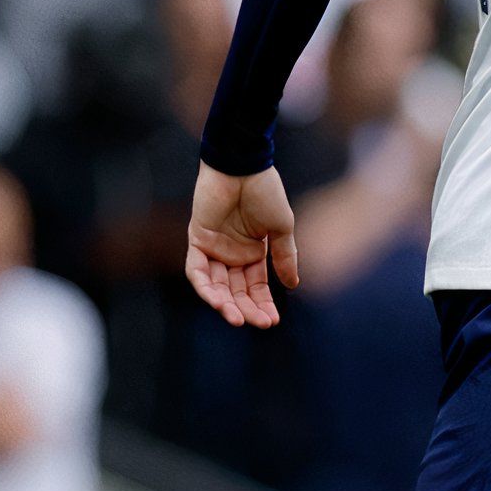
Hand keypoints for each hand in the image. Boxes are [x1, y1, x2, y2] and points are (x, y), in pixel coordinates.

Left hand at [186, 163, 298, 327]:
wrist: (243, 167)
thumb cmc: (265, 192)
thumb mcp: (281, 228)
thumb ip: (285, 256)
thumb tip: (294, 284)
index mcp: (254, 252)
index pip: (256, 286)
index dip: (263, 304)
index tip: (272, 321)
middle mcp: (233, 254)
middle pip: (236, 290)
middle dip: (246, 308)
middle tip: (257, 323)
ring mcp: (214, 248)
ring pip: (216, 285)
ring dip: (224, 303)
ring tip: (235, 317)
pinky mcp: (197, 240)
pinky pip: (196, 270)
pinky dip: (204, 286)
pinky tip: (216, 299)